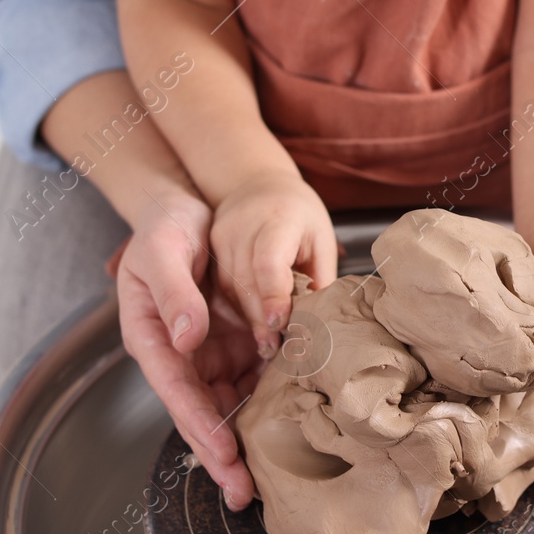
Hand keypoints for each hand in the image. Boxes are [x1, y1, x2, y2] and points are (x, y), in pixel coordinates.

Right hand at [113, 194, 263, 508]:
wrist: (189, 209)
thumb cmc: (165, 228)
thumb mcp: (161, 252)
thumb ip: (173, 294)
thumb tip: (187, 336)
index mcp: (152, 339)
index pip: (176, 392)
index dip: (198, 427)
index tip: (221, 456)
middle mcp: (181, 354)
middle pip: (202, 413)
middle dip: (221, 456)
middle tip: (243, 493)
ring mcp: (211, 352)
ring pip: (229, 404)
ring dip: (247, 440)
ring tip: (271, 476)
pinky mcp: (237, 342)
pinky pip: (254, 377)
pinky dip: (270, 401)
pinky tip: (293, 425)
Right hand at [208, 167, 336, 355]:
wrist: (260, 184)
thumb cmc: (300, 214)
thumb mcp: (321, 239)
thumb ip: (319, 278)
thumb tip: (320, 321)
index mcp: (279, 219)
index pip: (269, 262)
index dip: (274, 296)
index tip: (280, 323)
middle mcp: (244, 225)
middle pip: (247, 281)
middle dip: (261, 319)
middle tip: (276, 349)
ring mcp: (222, 235)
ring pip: (232, 288)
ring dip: (250, 318)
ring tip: (268, 345)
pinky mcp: (211, 246)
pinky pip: (223, 285)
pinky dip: (239, 306)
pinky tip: (255, 322)